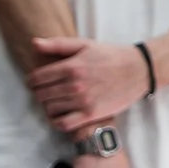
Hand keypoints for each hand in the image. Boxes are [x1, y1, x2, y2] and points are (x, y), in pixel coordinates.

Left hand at [29, 37, 149, 136]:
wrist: (137, 70)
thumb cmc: (110, 55)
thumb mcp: (85, 44)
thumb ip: (58, 44)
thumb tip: (34, 43)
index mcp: (71, 67)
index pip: (37, 79)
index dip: (31, 81)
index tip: (35, 82)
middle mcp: (74, 85)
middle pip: (41, 95)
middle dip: (39, 92)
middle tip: (47, 90)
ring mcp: (83, 102)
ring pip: (50, 109)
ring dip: (48, 106)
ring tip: (55, 101)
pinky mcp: (91, 115)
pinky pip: (63, 124)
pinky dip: (56, 121)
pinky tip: (60, 115)